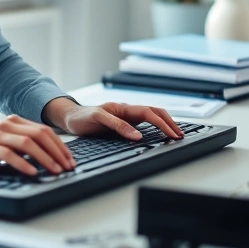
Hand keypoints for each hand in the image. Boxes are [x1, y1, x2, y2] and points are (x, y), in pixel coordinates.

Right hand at [0, 115, 76, 176]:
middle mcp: (6, 124)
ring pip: (28, 143)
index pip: (44, 131)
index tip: (70, 160)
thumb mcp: (4, 144)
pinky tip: (33, 173)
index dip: (60, 146)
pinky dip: (24, 164)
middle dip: (57, 152)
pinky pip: (9, 154)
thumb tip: (48, 157)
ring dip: (45, 158)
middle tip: (67, 167)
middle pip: (40, 134)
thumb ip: (22, 146)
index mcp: (13, 121)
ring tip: (55, 171)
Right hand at [43, 97, 183, 140]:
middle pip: (150, 110)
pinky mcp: (96, 115)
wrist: (69, 117)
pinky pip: (114, 120)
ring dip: (156, 122)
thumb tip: (146, 139)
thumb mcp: (113, 128)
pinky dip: (126, 128)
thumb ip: (128, 130)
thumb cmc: (92, 123)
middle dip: (167, 122)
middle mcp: (122, 108)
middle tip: (178, 135)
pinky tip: (135, 136)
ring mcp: (110, 110)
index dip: (168, 122)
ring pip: (138, 112)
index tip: (178, 134)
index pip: (153, 113)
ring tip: (167, 133)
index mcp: (127, 112)